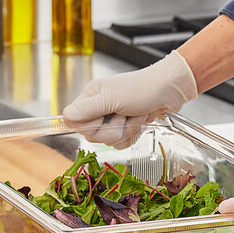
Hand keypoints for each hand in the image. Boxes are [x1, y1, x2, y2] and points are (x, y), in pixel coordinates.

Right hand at [62, 51, 197, 147]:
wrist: (168, 91)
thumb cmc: (142, 88)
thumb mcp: (111, 98)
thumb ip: (88, 109)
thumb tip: (64, 117)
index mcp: (90, 97)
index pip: (74, 122)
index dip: (89, 125)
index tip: (102, 117)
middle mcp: (99, 109)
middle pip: (92, 136)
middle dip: (112, 128)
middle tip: (123, 113)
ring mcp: (112, 120)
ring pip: (109, 141)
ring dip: (126, 130)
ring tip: (134, 114)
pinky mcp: (125, 128)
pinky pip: (122, 144)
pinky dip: (133, 134)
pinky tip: (140, 120)